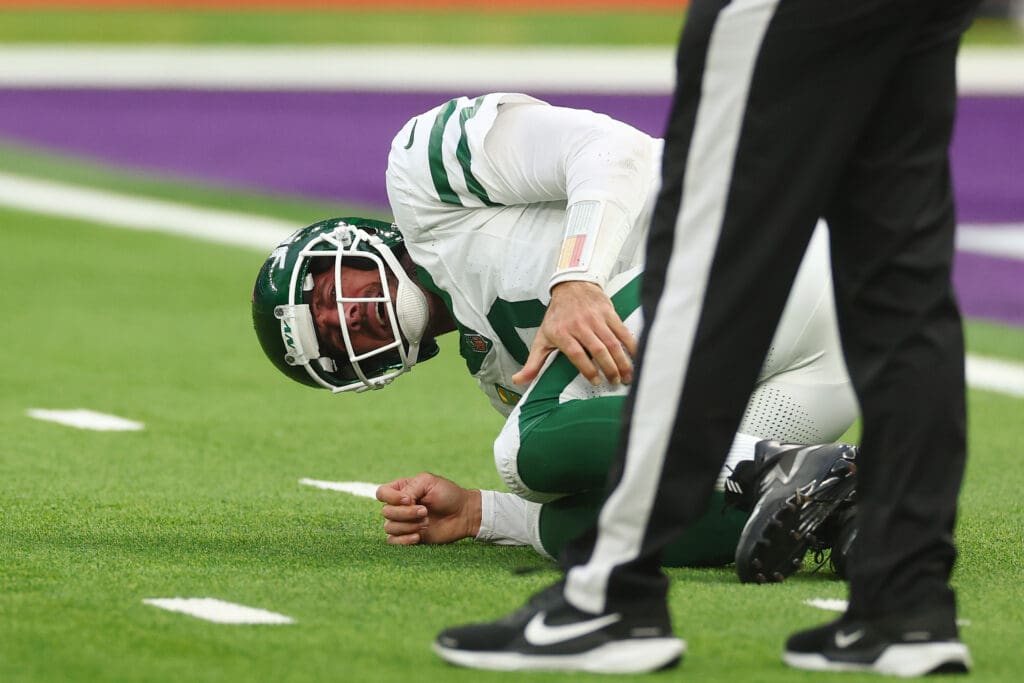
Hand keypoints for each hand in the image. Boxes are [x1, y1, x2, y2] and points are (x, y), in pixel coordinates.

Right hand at [375, 472, 481, 545]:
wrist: (464, 514)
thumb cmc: (448, 495)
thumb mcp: (429, 482)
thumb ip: (410, 489)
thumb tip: (400, 503)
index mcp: (402, 490)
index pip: (381, 493)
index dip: (391, 498)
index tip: (410, 499)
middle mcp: (400, 506)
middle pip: (386, 512)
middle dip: (406, 513)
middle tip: (425, 511)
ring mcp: (404, 522)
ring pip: (389, 527)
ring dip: (408, 526)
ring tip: (425, 522)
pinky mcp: (408, 537)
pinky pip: (393, 541)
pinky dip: (404, 540)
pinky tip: (418, 536)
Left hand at [512, 281, 636, 386]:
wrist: (570, 286)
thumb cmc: (556, 317)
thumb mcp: (542, 338)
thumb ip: (533, 363)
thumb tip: (519, 381)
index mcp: (562, 333)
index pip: (576, 354)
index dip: (587, 369)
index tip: (596, 381)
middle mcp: (579, 325)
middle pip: (598, 350)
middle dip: (609, 369)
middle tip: (616, 382)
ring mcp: (596, 318)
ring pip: (612, 343)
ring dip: (622, 361)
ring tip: (628, 376)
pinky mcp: (608, 312)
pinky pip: (622, 331)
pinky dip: (631, 345)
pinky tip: (637, 357)